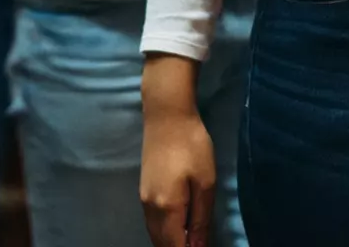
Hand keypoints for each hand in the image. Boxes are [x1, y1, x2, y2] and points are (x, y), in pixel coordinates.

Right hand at [141, 59, 214, 246]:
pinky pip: (153, 223)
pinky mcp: (144, 190)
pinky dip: (165, 232)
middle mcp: (150, 209)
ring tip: (192, 239)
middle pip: (161, 244)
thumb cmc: (191, 146)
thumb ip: (200, 220)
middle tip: (199, 244)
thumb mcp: (205, 183)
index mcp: (166, 209)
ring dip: (171, 242)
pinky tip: (179, 226)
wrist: (166, 114)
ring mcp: (143, 199)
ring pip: (155, 234)